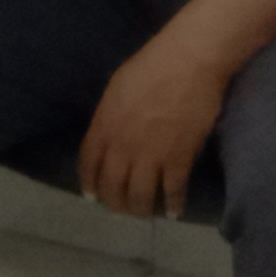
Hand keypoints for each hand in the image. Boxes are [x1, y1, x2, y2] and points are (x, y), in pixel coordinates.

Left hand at [80, 42, 232, 218]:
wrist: (187, 63)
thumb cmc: (151, 66)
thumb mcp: (116, 88)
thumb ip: (109, 115)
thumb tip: (110, 133)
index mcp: (104, 125)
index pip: (89, 165)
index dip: (90, 184)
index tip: (92, 197)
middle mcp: (122, 146)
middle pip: (113, 187)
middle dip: (115, 204)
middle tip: (122, 209)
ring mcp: (151, 155)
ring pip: (140, 197)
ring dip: (142, 210)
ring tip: (146, 213)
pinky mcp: (179, 159)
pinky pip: (173, 191)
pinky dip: (173, 205)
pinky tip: (174, 212)